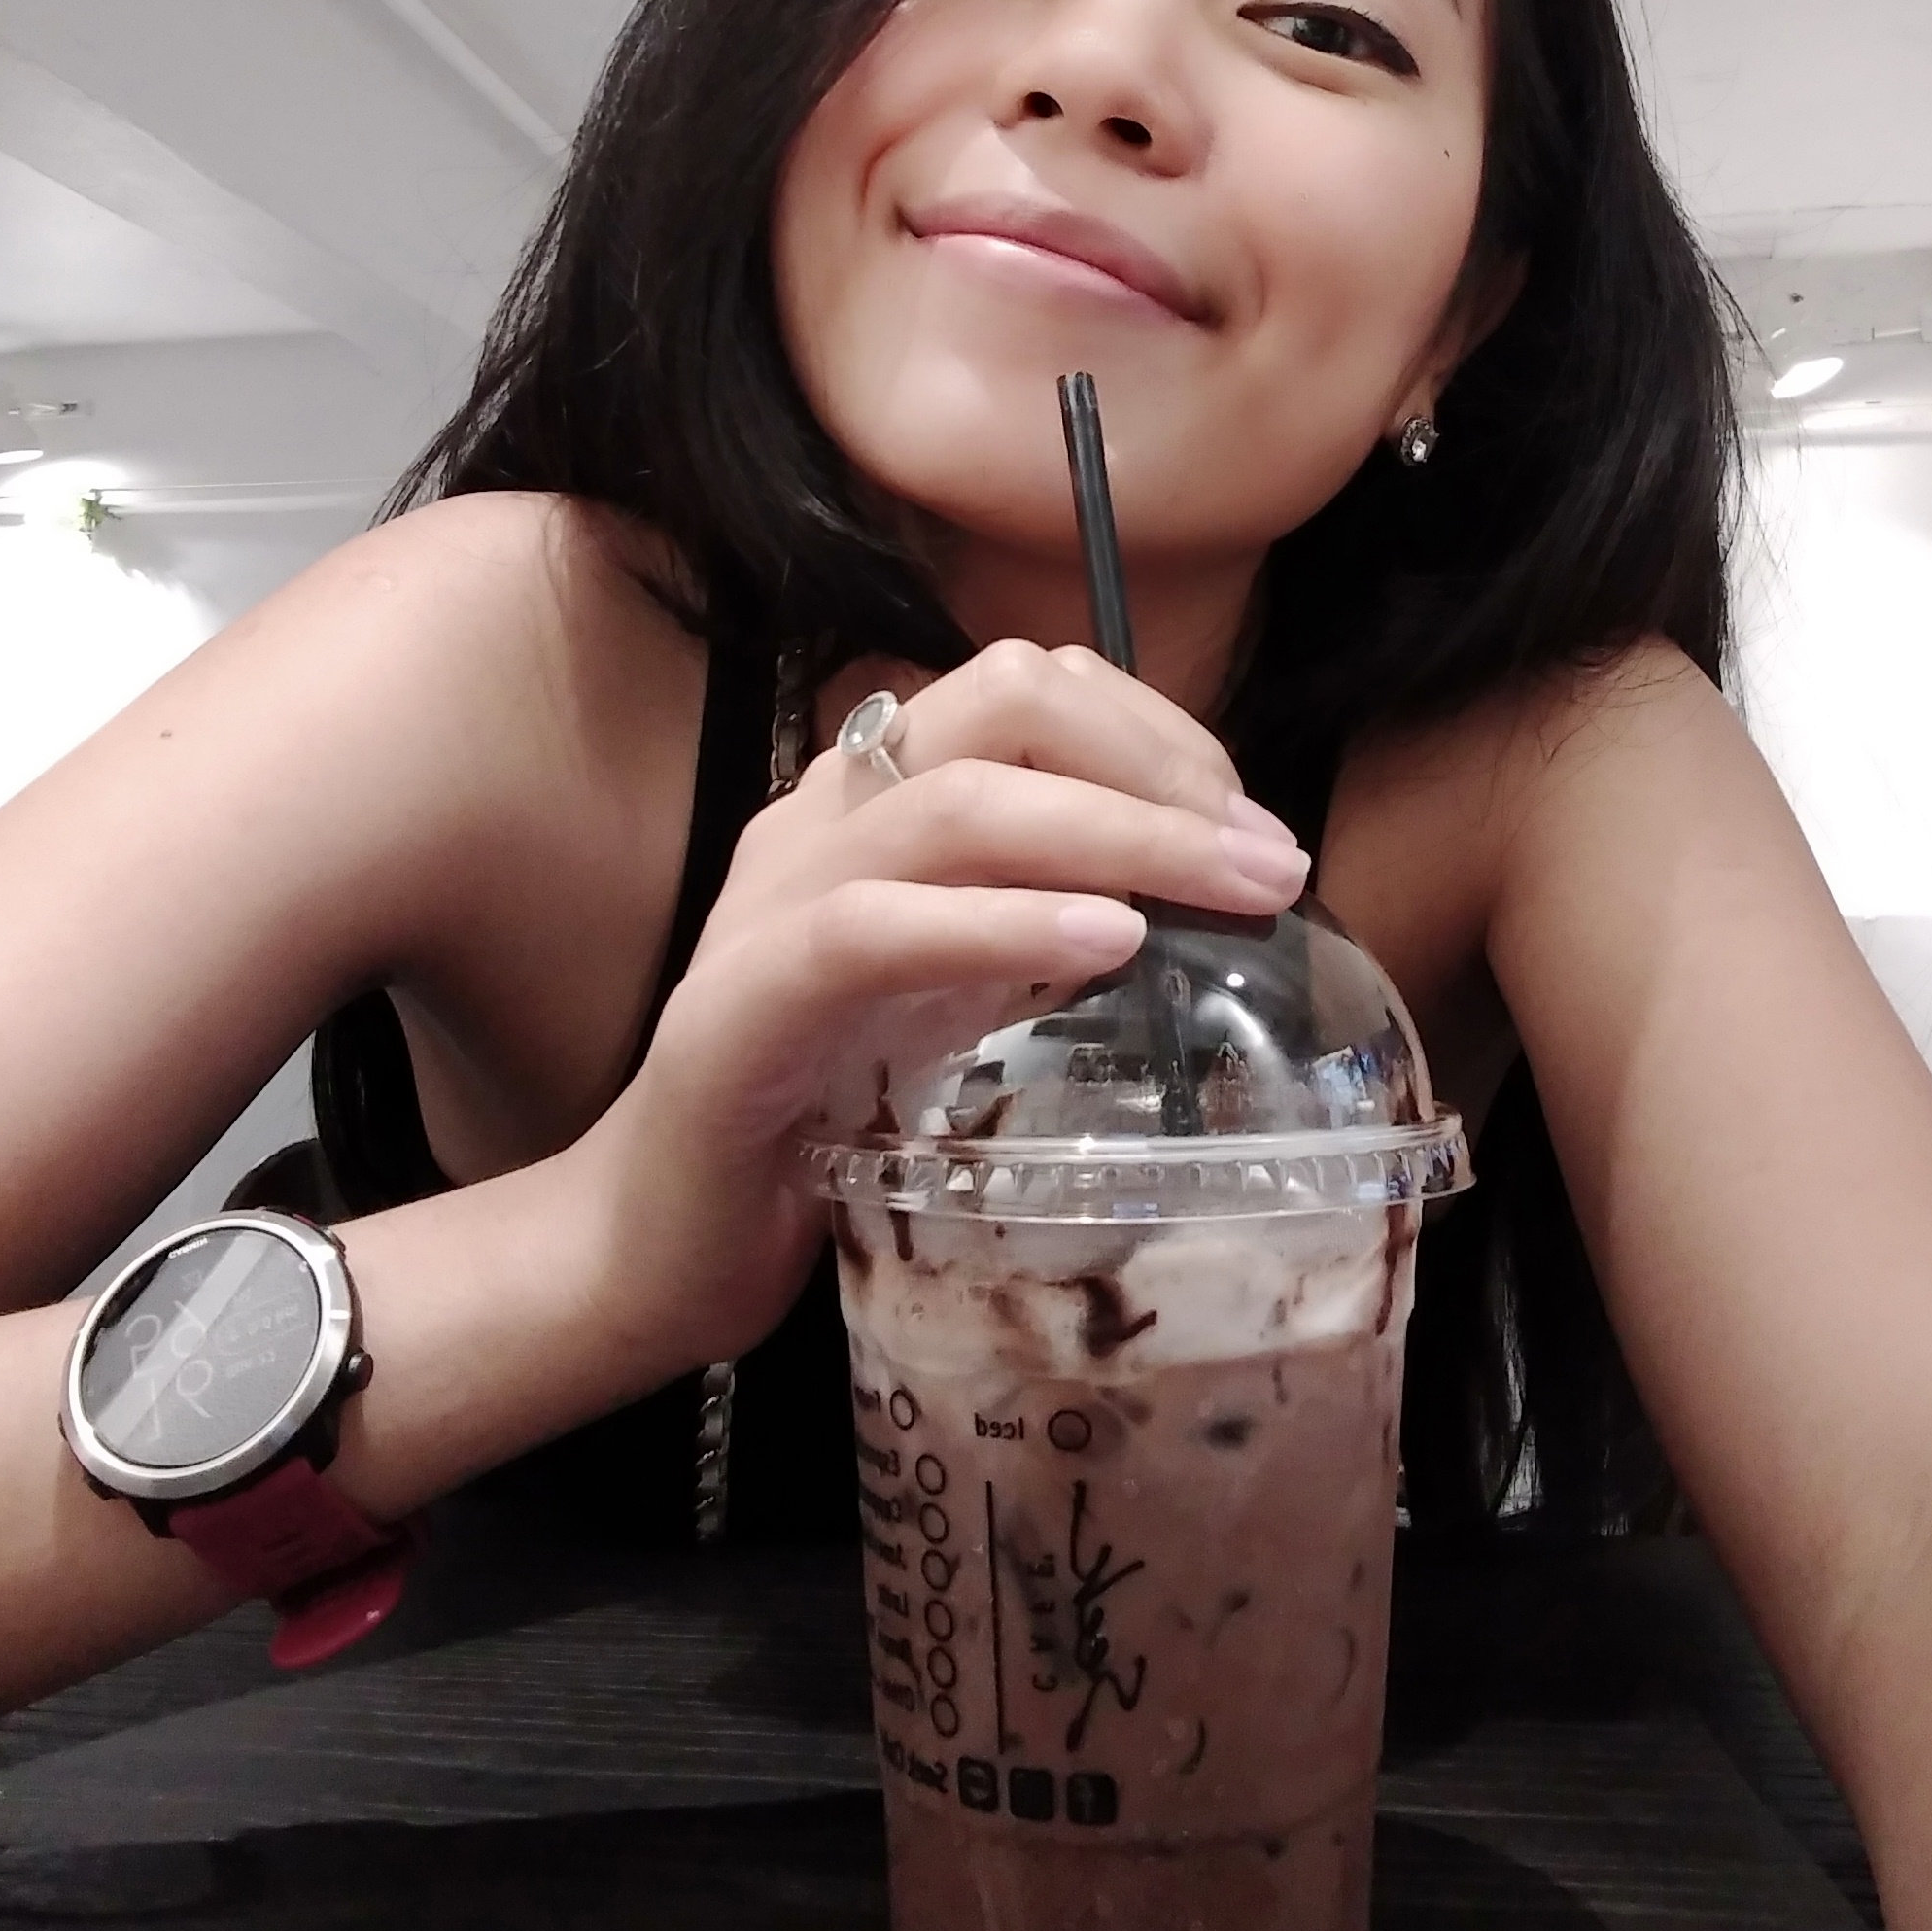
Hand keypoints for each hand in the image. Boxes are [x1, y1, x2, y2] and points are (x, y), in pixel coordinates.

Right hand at [563, 640, 1310, 1378]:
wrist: (662, 1243)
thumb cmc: (825, 1115)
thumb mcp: (960, 993)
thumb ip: (1043, 924)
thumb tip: (1201, 890)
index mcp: (873, 799)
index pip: (1029, 687)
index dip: (1157, 733)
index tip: (1247, 825)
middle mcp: (821, 816)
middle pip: (1002, 698)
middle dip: (1160, 761)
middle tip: (1269, 858)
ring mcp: (769, 900)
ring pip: (954, 803)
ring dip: (1120, 833)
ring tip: (1233, 892)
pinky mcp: (739, 1004)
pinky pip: (872, 930)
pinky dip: (1002, 924)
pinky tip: (1106, 946)